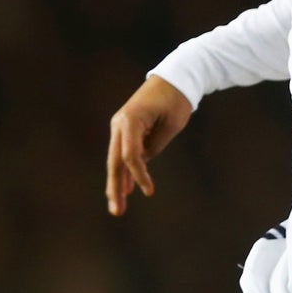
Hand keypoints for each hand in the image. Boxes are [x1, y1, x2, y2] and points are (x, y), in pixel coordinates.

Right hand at [106, 76, 194, 214]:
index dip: (139, 175)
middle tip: (117, 212)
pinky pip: (123, 156)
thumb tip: (143, 163)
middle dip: (116, 188)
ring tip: (117, 208)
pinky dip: (125, 173)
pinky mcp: (126, 132)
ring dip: (117, 185)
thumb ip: (155, 146)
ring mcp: (120, 128)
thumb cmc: (175, 100)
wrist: (173, 80)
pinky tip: (125, 191)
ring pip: (116, 162)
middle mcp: (120, 124)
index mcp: (130, 120)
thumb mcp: (171, 125)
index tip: (149, 192)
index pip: (130, 155)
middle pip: (115, 162)